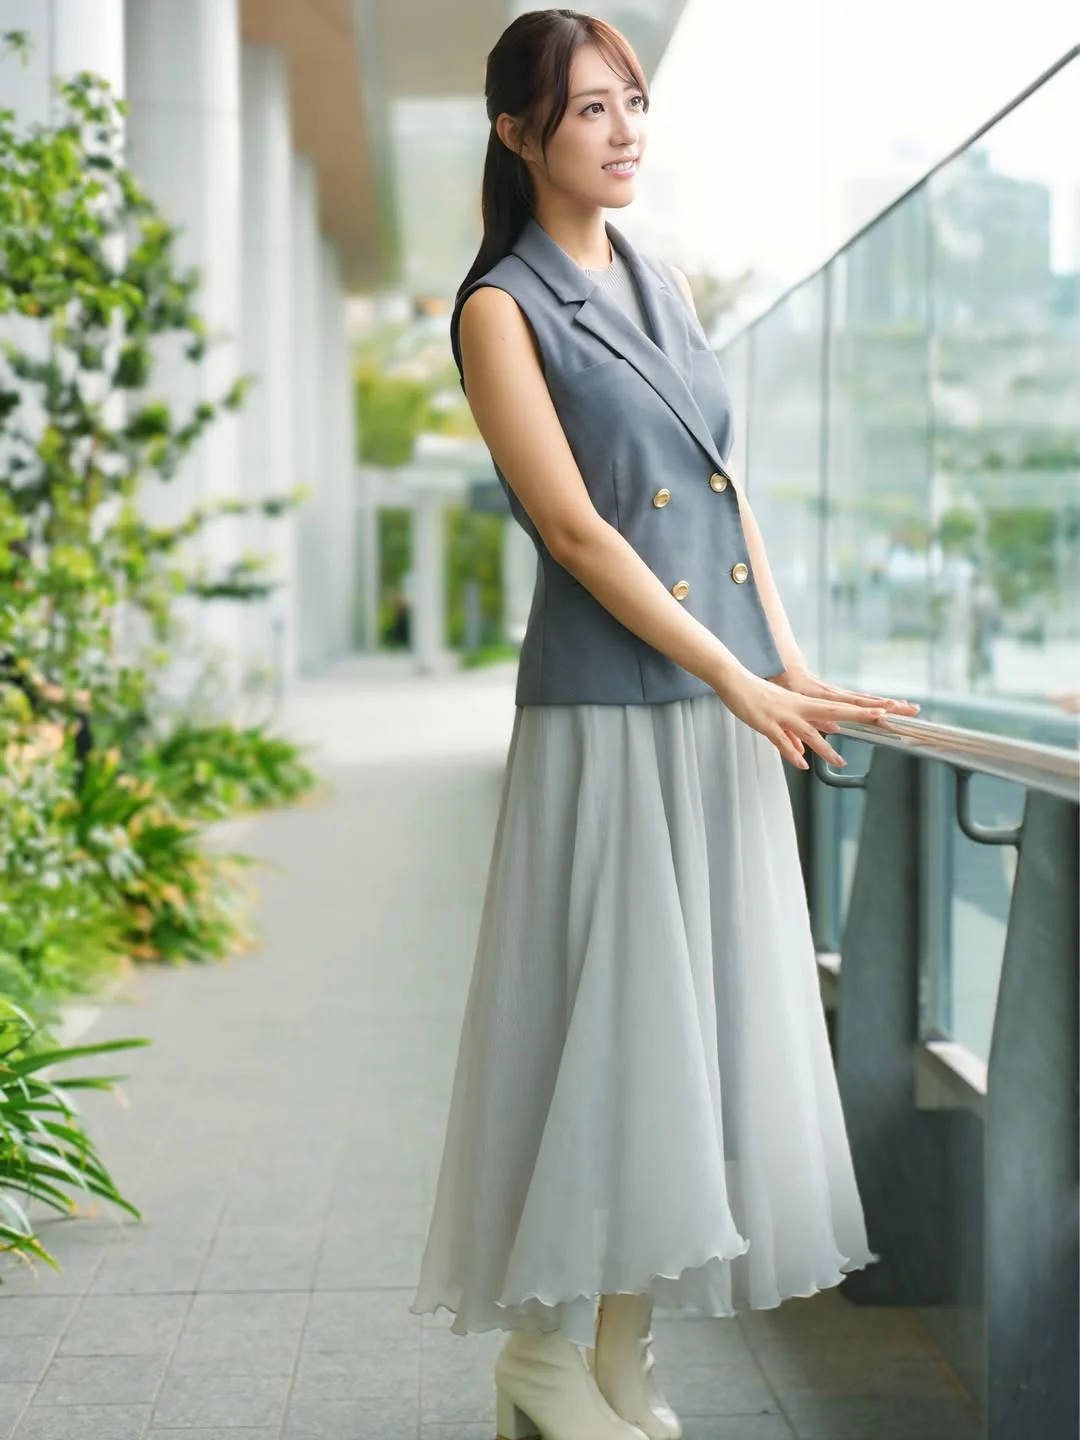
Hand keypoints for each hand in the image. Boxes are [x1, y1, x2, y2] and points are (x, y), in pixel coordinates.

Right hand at [713, 665, 904, 770]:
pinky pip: (781, 740)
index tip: (883, 711)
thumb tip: (803, 752)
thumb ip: (793, 735)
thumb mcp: (780, 715)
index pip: (838, 708)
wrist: (735, 681)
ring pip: (809, 733)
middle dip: (859, 715)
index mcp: (804, 705)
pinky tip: (801, 764)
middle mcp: (799, 708)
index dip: (861, 710)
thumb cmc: (757, 696)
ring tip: (841, 761)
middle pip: (834, 712)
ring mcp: (783, 716)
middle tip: (882, 716)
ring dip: (826, 748)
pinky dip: (792, 753)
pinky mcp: (767, 723)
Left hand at [770, 665, 920, 717]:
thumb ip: (810, 718)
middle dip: (890, 706)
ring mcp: (839, 692)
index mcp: (823, 697)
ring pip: (868, 698)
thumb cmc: (784, 686)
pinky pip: (861, 697)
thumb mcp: (791, 704)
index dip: (868, 709)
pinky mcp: (840, 693)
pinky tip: (892, 704)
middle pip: (867, 700)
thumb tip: (834, 728)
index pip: (851, 704)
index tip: (885, 712)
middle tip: (910, 709)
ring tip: (909, 707)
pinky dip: (878, 701)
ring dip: (889, 703)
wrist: (783, 667)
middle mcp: (835, 693)